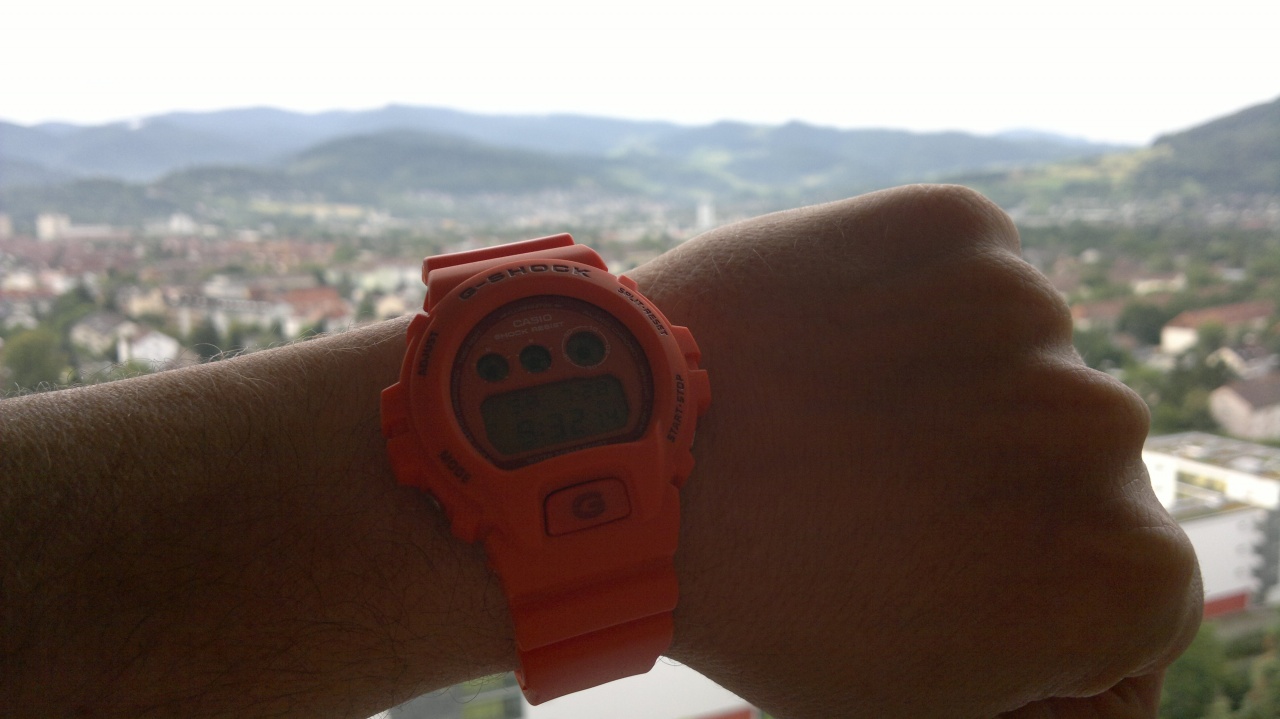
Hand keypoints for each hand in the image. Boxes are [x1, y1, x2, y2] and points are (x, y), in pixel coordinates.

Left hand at [637, 185, 1200, 717]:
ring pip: (1024, 356)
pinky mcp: (955, 227)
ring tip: (844, 416)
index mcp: (1121, 570)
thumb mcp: (918, 691)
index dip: (1035, 587)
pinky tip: (841, 342)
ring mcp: (1028, 315)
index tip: (950, 577)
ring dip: (957, 381)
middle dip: (998, 478)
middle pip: (1080, 460)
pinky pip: (969, 268)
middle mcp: (1104, 428)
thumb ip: (1041, 679)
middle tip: (878, 492)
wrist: (625, 458)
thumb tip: (1089, 677)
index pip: (1133, 585)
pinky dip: (918, 297)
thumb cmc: (767, 596)